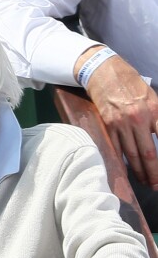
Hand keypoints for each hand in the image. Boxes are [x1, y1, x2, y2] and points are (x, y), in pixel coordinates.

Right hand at [83, 54, 157, 188]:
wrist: (104, 72)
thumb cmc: (131, 83)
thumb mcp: (152, 97)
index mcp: (154, 111)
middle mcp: (138, 119)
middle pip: (148, 153)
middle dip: (154, 172)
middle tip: (157, 185)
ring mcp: (121, 123)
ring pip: (132, 154)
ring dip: (139, 171)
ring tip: (145, 182)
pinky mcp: (108, 125)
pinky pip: (116, 147)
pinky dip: (121, 161)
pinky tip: (126, 171)